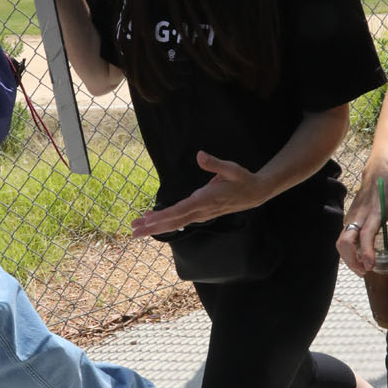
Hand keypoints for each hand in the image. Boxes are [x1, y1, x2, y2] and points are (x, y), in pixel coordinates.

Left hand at [130, 151, 261, 237]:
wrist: (254, 193)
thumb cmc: (242, 179)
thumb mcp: (231, 168)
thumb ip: (214, 163)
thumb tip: (200, 155)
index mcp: (206, 200)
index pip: (182, 211)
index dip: (164, 217)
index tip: (148, 221)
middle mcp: (201, 211)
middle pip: (174, 222)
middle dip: (152, 227)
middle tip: (133, 232)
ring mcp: (200, 214)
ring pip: (175, 223)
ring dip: (155, 226)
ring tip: (135, 228)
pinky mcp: (200, 213)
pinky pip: (179, 220)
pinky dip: (164, 221)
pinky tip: (151, 220)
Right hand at [337, 174, 387, 275]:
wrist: (377, 174)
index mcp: (375, 213)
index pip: (366, 235)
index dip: (366, 251)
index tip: (370, 266)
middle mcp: (359, 216)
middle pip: (345, 242)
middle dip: (351, 260)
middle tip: (364, 271)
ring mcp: (351, 217)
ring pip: (340, 241)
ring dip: (348, 258)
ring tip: (361, 267)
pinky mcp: (348, 218)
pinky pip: (342, 237)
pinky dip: (347, 250)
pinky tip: (359, 256)